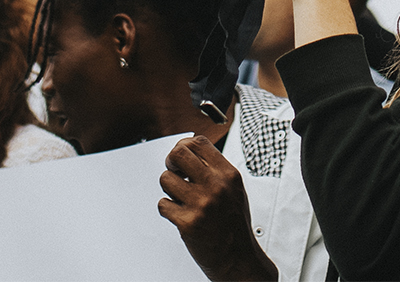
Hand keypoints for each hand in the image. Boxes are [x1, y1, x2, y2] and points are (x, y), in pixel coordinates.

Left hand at [158, 136, 278, 280]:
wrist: (236, 257)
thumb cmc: (233, 224)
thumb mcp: (234, 189)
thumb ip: (215, 170)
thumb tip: (189, 150)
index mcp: (228, 175)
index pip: (199, 142)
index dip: (184, 145)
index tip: (182, 156)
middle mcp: (216, 186)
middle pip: (179, 153)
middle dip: (171, 161)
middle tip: (174, 171)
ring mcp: (201, 204)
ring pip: (166, 179)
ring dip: (168, 188)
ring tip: (180, 197)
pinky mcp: (187, 222)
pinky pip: (163, 204)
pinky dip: (168, 209)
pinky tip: (180, 213)